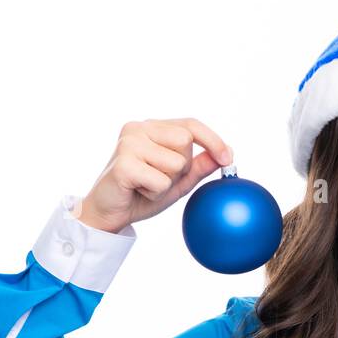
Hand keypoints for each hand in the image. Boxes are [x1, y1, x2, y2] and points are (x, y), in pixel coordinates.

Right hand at [78, 117, 232, 232]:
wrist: (110, 213)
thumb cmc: (142, 193)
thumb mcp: (178, 180)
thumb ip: (200, 166)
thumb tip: (227, 153)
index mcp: (151, 128)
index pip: (190, 124)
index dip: (213, 140)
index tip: (228, 159)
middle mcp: (138, 128)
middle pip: (186, 142)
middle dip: (182, 167)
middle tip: (159, 178)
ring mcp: (128, 143)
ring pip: (176, 162)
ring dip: (167, 183)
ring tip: (146, 185)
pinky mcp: (123, 163)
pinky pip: (161, 181)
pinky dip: (155, 192)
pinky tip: (138, 191)